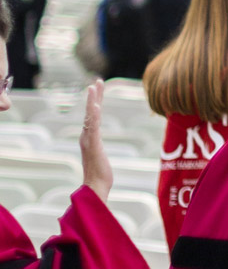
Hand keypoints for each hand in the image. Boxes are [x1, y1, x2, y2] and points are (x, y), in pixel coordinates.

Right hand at [79, 79, 112, 201]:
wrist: (95, 187)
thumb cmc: (99, 176)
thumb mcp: (100, 158)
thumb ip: (98, 152)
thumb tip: (98, 151)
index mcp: (89, 138)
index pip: (93, 116)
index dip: (95, 103)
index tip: (97, 89)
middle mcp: (86, 137)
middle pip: (91, 112)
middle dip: (95, 96)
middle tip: (97, 81)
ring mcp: (89, 140)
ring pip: (91, 117)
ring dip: (93, 101)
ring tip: (94, 87)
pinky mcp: (93, 145)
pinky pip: (94, 127)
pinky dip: (94, 116)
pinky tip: (97, 106)